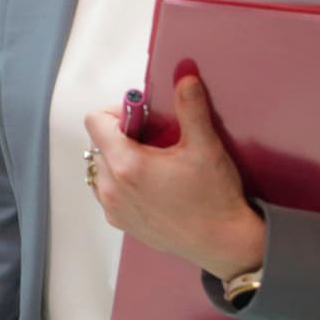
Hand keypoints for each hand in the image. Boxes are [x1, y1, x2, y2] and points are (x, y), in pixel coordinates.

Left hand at [84, 75, 264, 279]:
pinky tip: (151, 184)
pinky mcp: (119, 221)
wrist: (223, 244)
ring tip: (153, 163)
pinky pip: (108, 190)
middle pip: (100, 143)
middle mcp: (111, 188)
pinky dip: (121, 181)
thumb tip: (184, 75)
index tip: (143, 118)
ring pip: (102, 166)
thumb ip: (190, 107)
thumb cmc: (215, 198)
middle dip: (124, 135)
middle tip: (155, 141)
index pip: (95, 121)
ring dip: (120, 158)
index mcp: (126, 165)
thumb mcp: (205, 147)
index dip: (117, 112)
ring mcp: (113, 207)